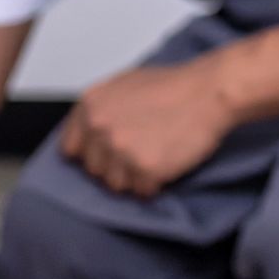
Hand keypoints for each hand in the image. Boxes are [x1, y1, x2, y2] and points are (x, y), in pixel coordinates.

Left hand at [61, 58, 235, 197]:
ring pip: (116, 185)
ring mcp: (121, 150)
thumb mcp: (122, 86)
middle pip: (94, 171)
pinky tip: (167, 164)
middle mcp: (99, 128)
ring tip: (155, 158)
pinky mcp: (145, 169)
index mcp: (89, 106)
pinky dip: (155, 185)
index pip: (70, 150)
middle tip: (140, 153)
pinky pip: (142, 192)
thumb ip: (99, 111)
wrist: (208, 91)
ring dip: (134, 179)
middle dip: (115, 168)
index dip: (92, 155)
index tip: (105, 157)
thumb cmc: (171, 86)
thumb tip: (87, 136)